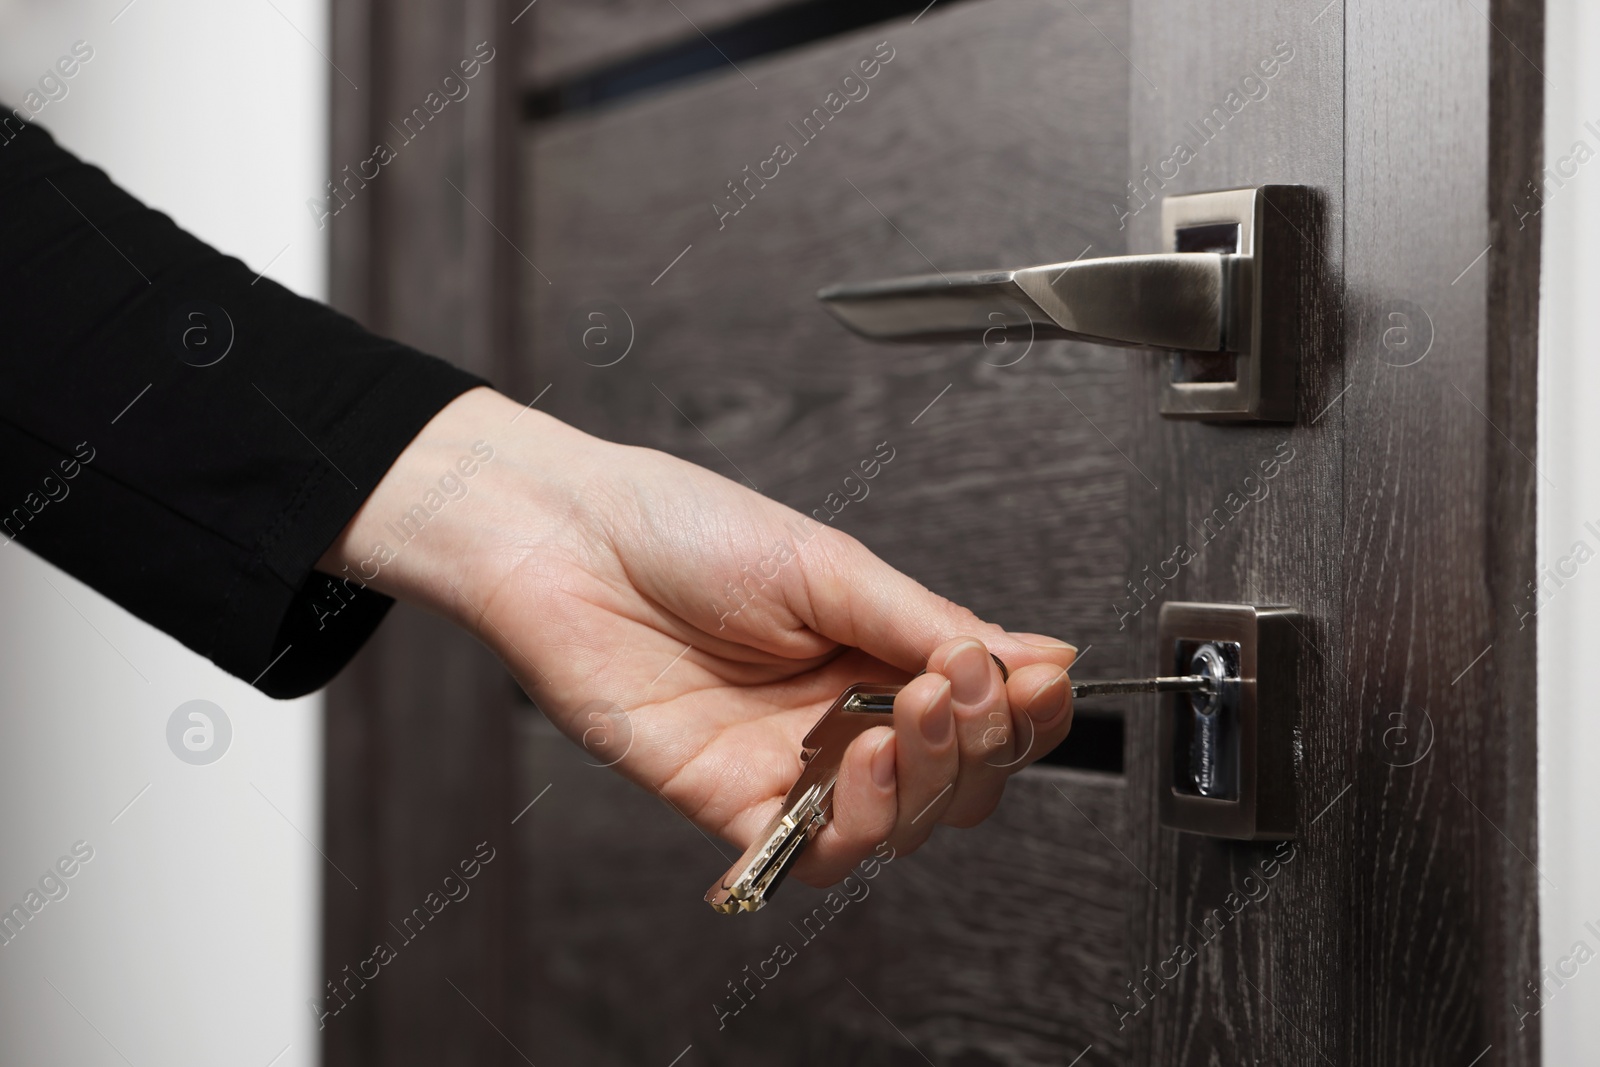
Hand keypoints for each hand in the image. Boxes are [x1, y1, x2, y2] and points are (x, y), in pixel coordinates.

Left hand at [318, 387, 1078, 884]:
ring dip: (924, 782)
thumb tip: (1040, 654)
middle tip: (951, 688)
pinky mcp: (731, 802)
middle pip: (958, 778)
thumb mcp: (827, 565)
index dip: (1026, 710)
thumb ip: (927, 623)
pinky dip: (853, 830)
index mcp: (878, 649)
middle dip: (978, 742)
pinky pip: (810, 853)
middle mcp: (843, 715)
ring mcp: (791, 763)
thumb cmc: (683, 529)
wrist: (568, 541)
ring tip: (902, 718)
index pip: (984, 708)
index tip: (1040, 682)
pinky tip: (857, 771)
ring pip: (899, 825)